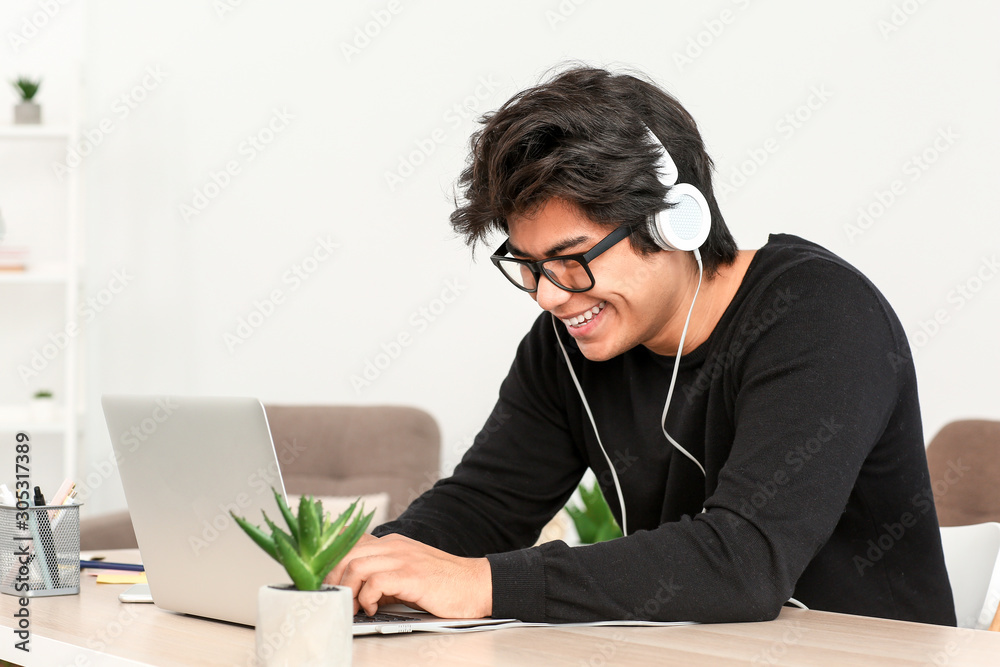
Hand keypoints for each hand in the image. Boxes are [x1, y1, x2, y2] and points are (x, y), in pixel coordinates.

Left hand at [326, 533, 491, 618]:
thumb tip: (353, 590)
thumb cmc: (443, 584)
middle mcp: (395, 546)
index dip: (332, 564)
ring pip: (356, 565)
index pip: (350, 544)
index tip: (327, 585)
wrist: (475, 585)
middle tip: (337, 599)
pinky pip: (375, 582)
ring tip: (354, 606)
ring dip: (348, 590)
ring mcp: (403, 559)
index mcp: (392, 543)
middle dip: (333, 579)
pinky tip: (373, 608)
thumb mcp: (407, 573)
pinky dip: (366, 598)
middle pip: (346, 553)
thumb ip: (383, 576)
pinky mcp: (412, 575)